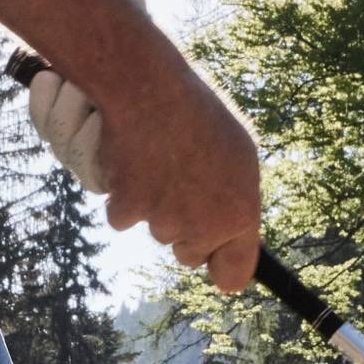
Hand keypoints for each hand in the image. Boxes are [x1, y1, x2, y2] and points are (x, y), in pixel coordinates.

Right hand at [24, 0, 261, 289]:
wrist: (150, 88)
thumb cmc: (199, 112)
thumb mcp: (238, 154)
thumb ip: (237, 197)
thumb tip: (233, 224)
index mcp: (240, 213)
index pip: (234, 275)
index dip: (222, 268)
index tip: (216, 262)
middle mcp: (203, 226)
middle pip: (189, 254)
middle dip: (184, 229)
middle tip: (182, 183)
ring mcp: (163, 220)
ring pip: (156, 231)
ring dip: (154, 205)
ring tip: (159, 160)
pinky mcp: (127, 210)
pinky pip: (123, 216)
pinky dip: (124, 195)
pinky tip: (132, 161)